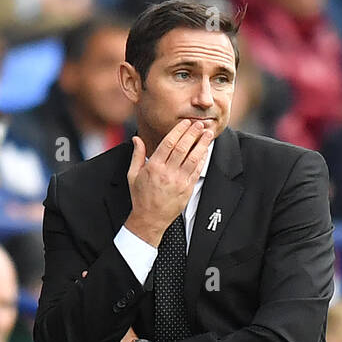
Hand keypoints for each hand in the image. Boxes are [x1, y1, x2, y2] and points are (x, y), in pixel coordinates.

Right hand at [125, 120, 213, 247]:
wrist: (150, 219)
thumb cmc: (140, 197)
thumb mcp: (133, 175)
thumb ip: (137, 155)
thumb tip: (136, 138)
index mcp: (153, 167)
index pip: (169, 143)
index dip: (179, 130)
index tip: (186, 122)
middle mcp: (167, 173)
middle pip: (183, 148)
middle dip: (192, 134)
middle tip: (199, 124)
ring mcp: (179, 182)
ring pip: (193, 158)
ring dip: (202, 144)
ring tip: (208, 134)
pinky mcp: (187, 190)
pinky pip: (196, 171)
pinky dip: (202, 160)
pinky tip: (205, 151)